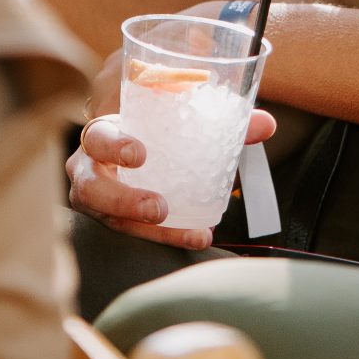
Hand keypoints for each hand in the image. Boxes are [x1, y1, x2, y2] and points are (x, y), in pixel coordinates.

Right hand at [67, 108, 277, 248]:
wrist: (130, 152)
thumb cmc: (151, 132)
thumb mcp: (174, 120)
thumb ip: (221, 121)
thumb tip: (267, 124)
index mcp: (102, 136)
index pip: (97, 138)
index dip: (113, 146)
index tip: (140, 155)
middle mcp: (91, 171)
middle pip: (92, 189)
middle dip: (123, 201)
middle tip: (159, 207)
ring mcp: (97, 202)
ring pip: (109, 222)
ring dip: (145, 230)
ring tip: (185, 232)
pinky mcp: (111, 223)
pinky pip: (129, 236)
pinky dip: (163, 238)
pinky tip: (195, 237)